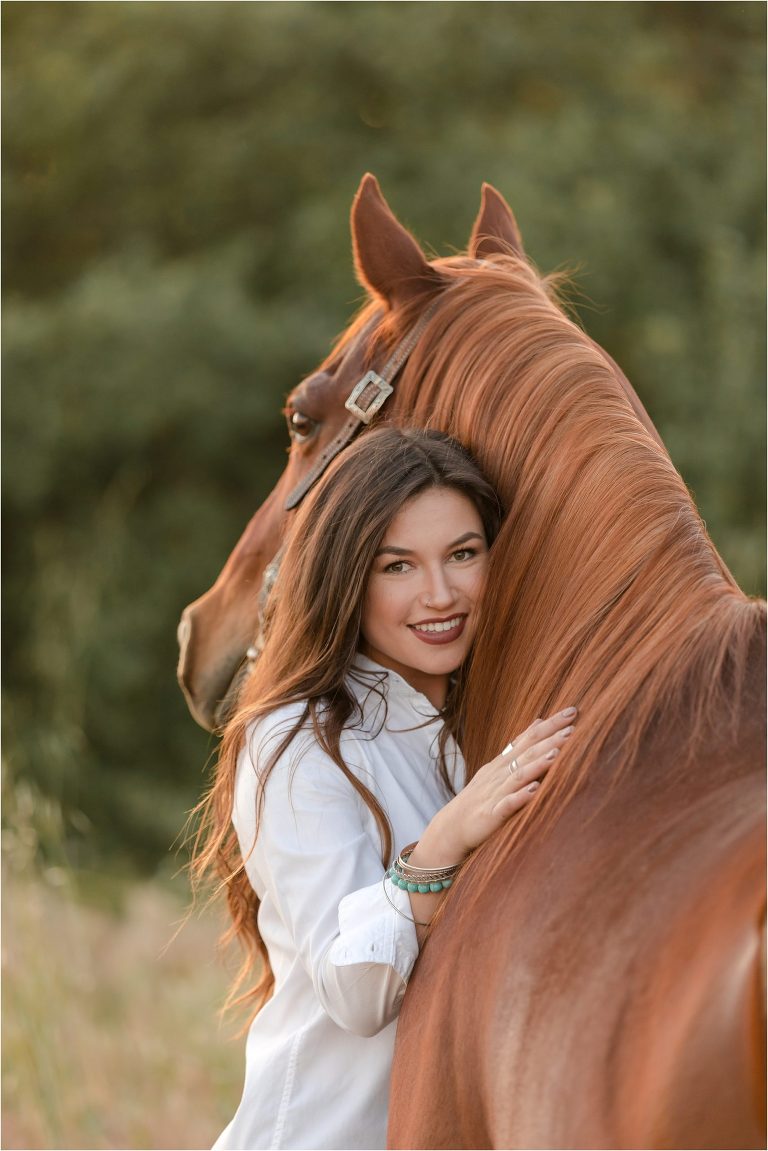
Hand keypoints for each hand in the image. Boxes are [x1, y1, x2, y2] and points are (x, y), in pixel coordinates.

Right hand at [413, 708, 577, 867]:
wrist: (452, 827)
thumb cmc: (480, 798)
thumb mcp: (498, 767)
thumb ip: (519, 746)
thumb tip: (539, 721)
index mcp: (503, 763)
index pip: (529, 738)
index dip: (549, 726)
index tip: (571, 712)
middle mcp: (500, 774)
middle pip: (527, 752)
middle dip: (550, 739)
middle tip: (572, 725)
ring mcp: (495, 793)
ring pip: (519, 775)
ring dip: (538, 764)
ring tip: (557, 753)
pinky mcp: (491, 815)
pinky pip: (507, 805)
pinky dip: (520, 796)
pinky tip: (534, 789)